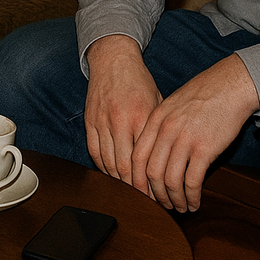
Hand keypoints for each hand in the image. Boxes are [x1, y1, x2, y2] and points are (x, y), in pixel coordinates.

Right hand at [84, 35, 162, 185]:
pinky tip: (113, 174)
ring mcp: (102, 122)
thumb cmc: (139, 81)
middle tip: (146, 199)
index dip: (150, 183)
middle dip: (136, 189)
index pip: (145, 161)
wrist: (113, 60)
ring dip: (119, 181)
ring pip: (108, 164)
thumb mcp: (158, 102)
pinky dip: (103, 167)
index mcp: (141, 117)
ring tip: (131, 190)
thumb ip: (159, 130)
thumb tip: (169, 160)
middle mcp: (120, 121)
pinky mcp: (90, 121)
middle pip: (125, 168)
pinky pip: (94, 152)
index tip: (158, 194)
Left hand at [130, 54, 258, 211]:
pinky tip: (195, 202)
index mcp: (155, 119)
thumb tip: (154, 151)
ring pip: (171, 180)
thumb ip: (160, 124)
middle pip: (151, 172)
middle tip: (162, 205)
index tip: (143, 192)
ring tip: (180, 208)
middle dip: (155, 195)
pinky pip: (192, 181)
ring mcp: (185, 139)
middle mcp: (166, 130)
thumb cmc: (204, 93)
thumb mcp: (173, 103)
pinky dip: (192, 196)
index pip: (137, 157)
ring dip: (174, 199)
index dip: (138, 180)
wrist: (231, 84)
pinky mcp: (205, 148)